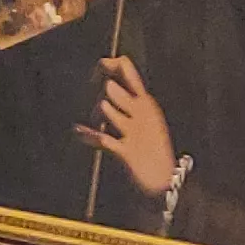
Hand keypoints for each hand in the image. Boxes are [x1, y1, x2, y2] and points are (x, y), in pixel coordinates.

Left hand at [76, 54, 180, 198]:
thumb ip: (127, 99)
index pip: (126, 68)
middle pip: (112, 88)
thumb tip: (107, 80)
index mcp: (145, 101)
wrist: (166, 179)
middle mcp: (142, 113)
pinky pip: (103, 139)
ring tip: (94, 120)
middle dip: (97, 93)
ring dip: (95, 112)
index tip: (94, 77)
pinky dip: (88, 135)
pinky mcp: (128, 152)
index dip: (106, 65)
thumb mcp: (144, 118)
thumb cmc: (151, 147)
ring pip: (106, 108)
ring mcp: (135, 132)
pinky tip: (78, 132)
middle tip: (94, 105)